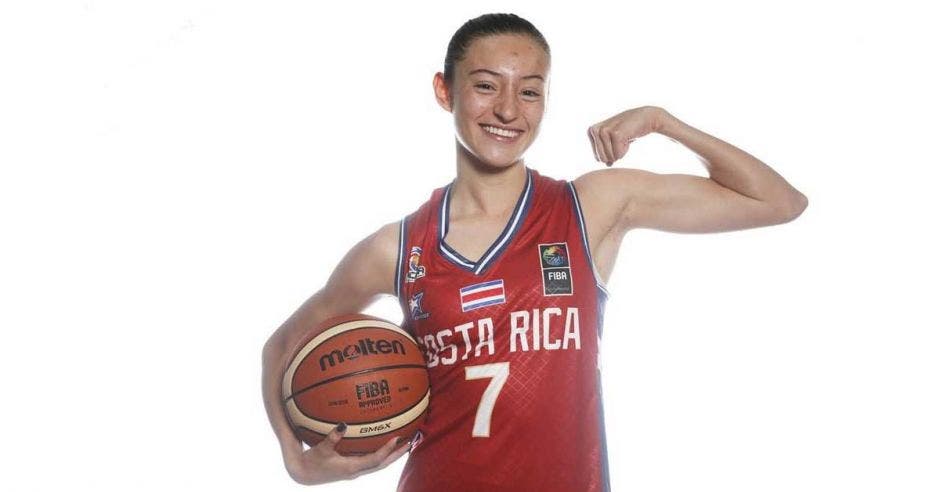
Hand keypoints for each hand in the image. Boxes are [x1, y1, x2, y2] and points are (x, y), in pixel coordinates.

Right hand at [286, 423, 411, 484]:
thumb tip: (343, 424)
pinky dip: (380, 453)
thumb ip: (332, 437)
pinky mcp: (352, 468)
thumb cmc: (311, 461)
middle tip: (411, 442)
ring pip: (378, 464)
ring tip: (403, 444)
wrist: (303, 474)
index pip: (375, 460)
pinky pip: (371, 461)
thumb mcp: (320, 448)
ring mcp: (355, 471)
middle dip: (397, 454)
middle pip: (382, 464)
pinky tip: (383, 443)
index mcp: (351, 468)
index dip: (387, 451)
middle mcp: (356, 471)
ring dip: (391, 455)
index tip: (397, 439)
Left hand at [587, 105, 666, 165]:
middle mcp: (595, 130)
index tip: (616, 141)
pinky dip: (626, 150)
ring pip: (610, 158)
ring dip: (621, 151)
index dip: (611, 153)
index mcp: (591, 131)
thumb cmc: (628, 130)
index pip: (598, 158)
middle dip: (615, 154)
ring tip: (625, 138)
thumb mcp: (613, 142)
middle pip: (603, 159)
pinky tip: (628, 137)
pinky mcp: (615, 134)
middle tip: (621, 140)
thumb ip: (606, 153)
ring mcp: (604, 131)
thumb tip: (607, 165)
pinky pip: (618, 155)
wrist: (645, 118)